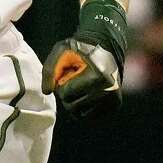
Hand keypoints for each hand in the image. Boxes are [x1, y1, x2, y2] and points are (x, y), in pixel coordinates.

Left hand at [41, 0, 127, 117]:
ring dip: (76, 102)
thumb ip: (50, 70)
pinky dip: (86, 107)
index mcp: (98, 76)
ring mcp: (113, 99)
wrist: (106, 46)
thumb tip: (47, 92)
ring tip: (80, 87)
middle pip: (73, 107)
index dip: (62, 85)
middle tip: (72, 82)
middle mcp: (109, 90)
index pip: (66, 94)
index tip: (68, 74)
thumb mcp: (61, 51)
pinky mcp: (115, 105)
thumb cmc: (81, 49)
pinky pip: (92, 116)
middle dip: (68, 96)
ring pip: (82, 114)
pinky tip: (88, 93)